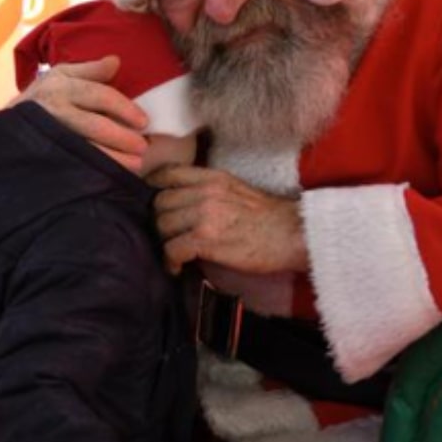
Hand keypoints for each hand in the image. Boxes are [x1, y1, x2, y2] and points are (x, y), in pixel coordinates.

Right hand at [10, 55, 148, 170]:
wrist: (7, 127)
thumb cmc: (41, 98)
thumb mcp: (61, 76)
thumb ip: (90, 70)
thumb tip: (116, 61)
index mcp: (62, 86)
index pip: (100, 95)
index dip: (125, 108)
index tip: (143, 122)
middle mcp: (54, 110)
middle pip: (95, 125)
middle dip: (122, 138)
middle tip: (143, 148)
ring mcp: (49, 135)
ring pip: (86, 148)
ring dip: (113, 158)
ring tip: (135, 165)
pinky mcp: (47, 155)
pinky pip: (74, 164)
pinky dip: (94, 170)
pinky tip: (109, 175)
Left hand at [148, 164, 307, 275]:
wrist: (293, 234)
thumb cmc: (268, 218)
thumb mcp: (235, 189)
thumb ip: (208, 190)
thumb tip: (181, 202)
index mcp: (212, 177)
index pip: (168, 173)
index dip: (152, 187)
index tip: (148, 201)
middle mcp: (205, 191)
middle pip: (159, 202)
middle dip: (158, 220)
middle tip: (165, 235)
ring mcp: (205, 214)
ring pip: (162, 225)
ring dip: (163, 241)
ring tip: (172, 252)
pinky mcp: (207, 239)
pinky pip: (172, 249)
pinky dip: (170, 261)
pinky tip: (177, 268)